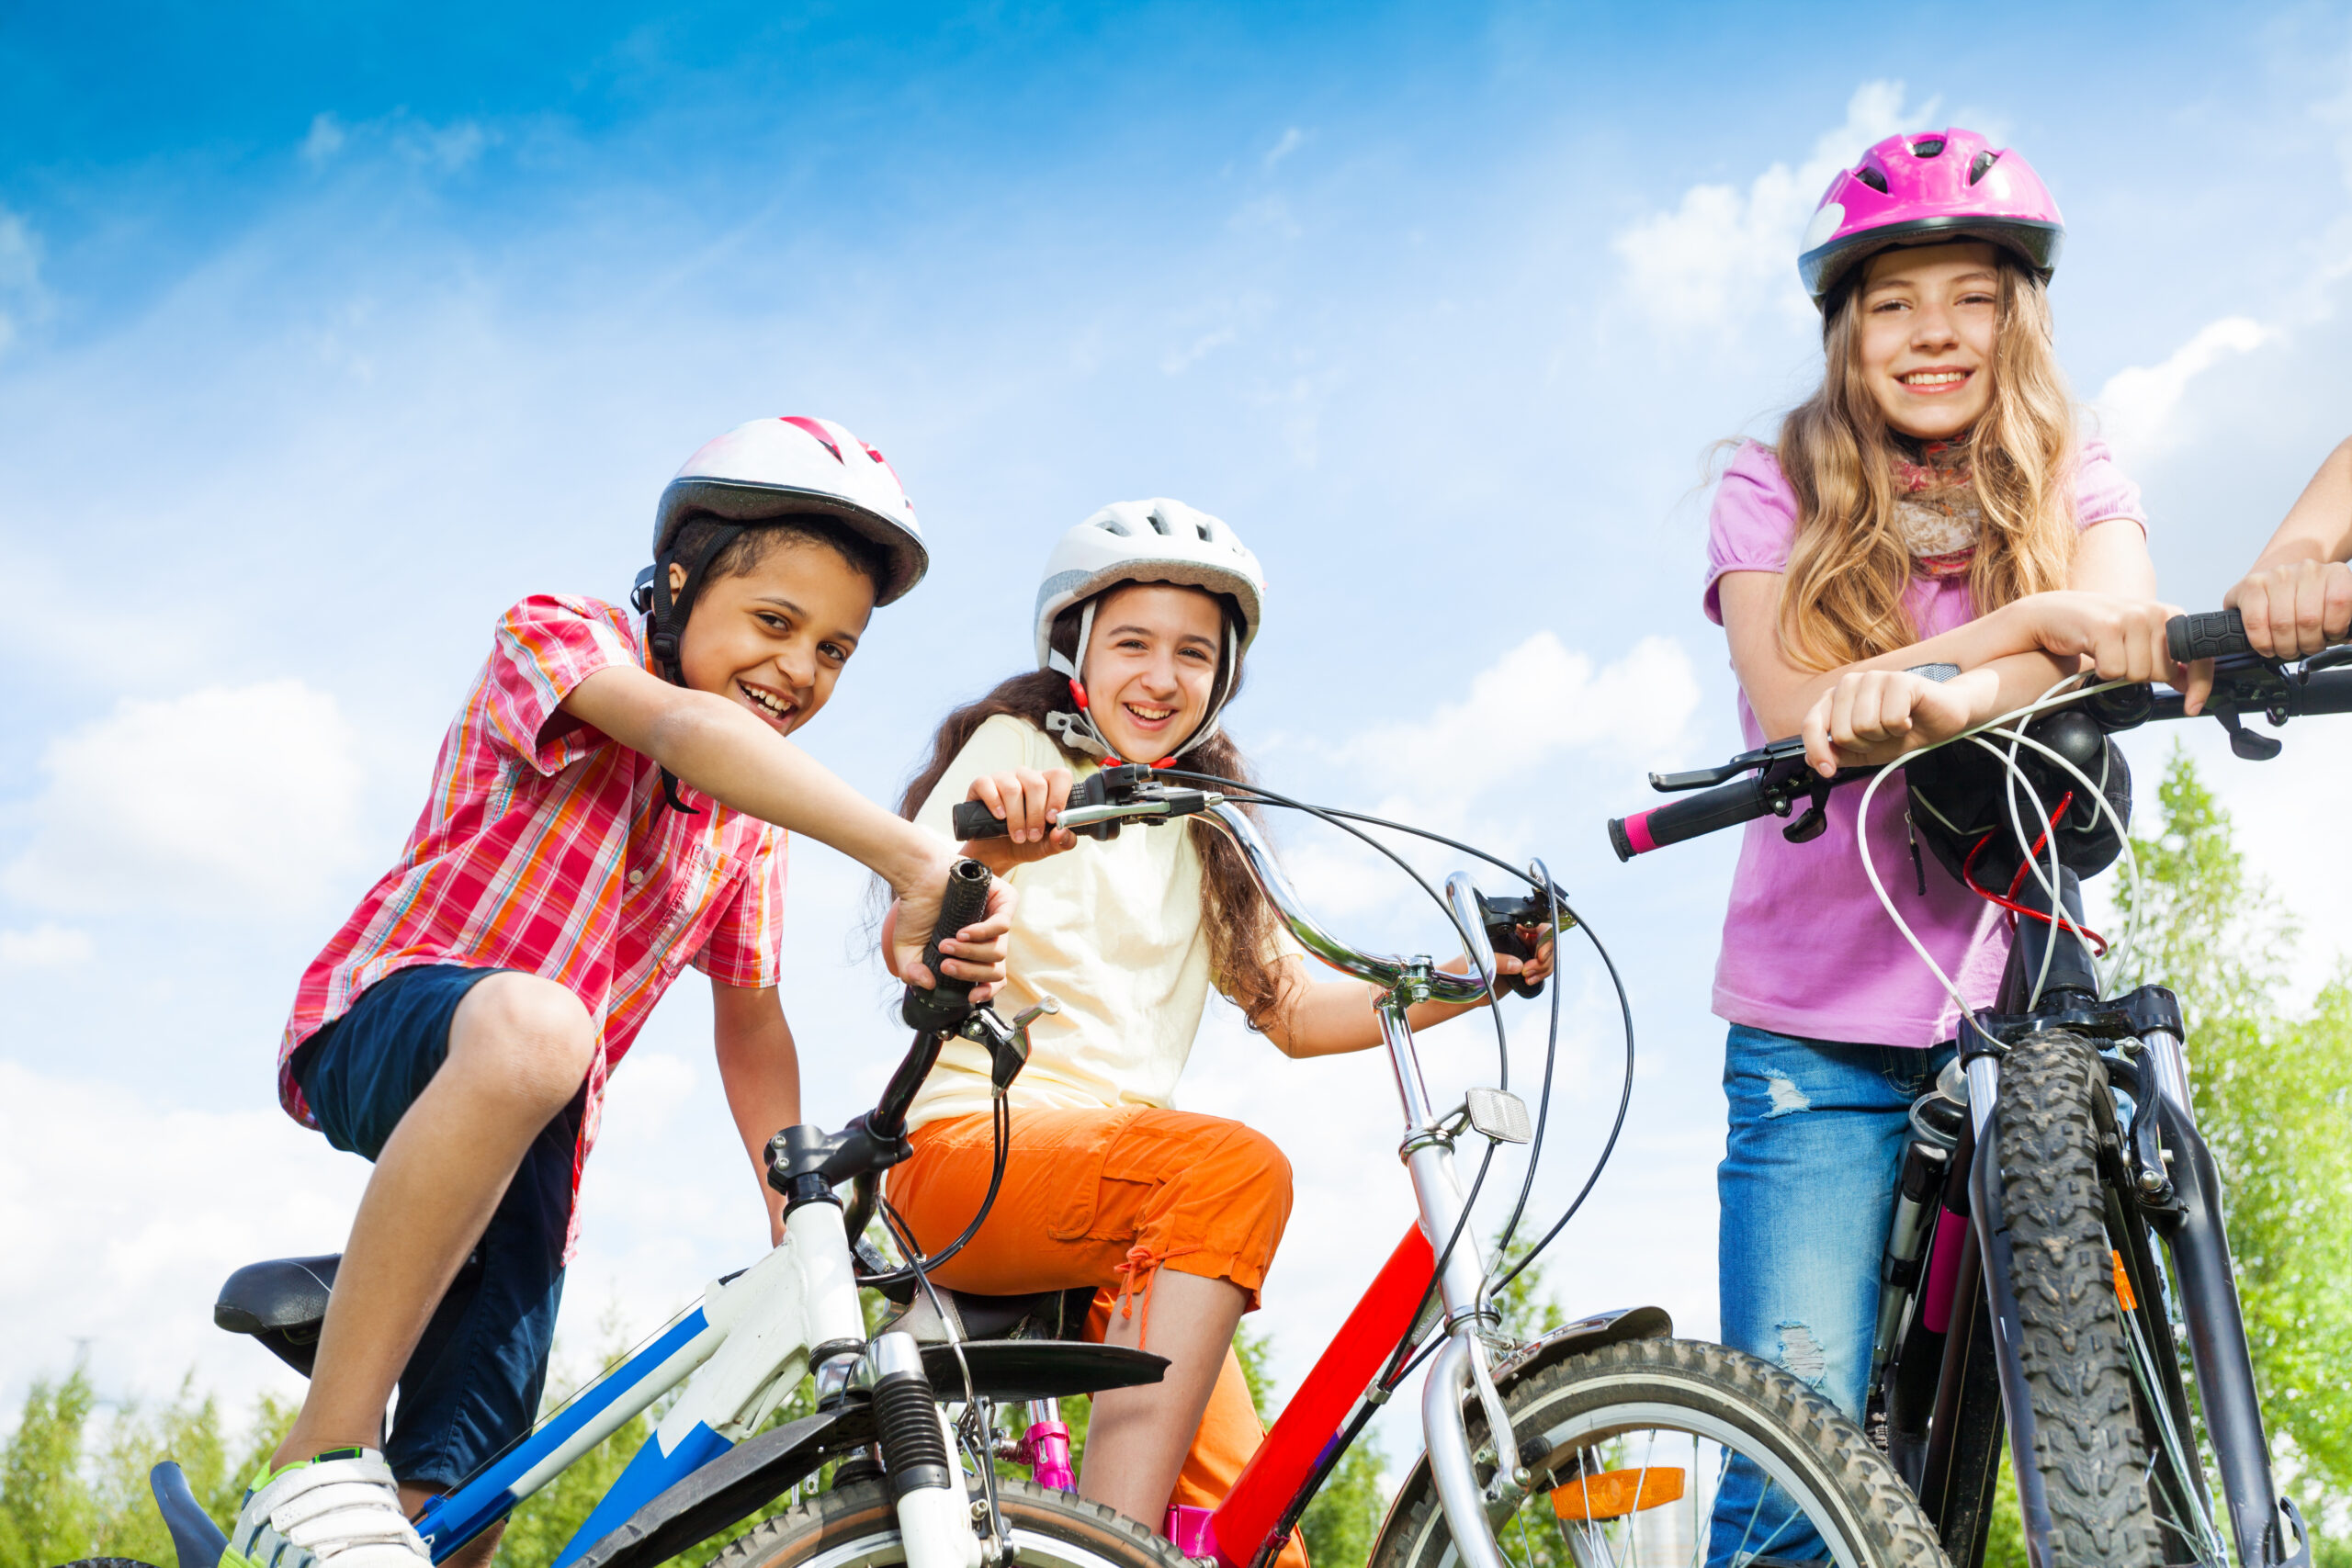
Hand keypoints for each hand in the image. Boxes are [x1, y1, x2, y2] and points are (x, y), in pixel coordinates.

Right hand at [886, 853, 1015, 999]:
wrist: (916, 877)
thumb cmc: (915, 908)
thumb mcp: (907, 949)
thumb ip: (913, 972)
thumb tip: (929, 985)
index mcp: (974, 951)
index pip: (993, 978)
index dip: (986, 991)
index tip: (970, 996)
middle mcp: (989, 937)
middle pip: (995, 970)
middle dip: (969, 973)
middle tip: (945, 965)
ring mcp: (998, 918)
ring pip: (998, 951)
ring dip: (970, 954)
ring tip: (946, 945)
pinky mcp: (1004, 900)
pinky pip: (1002, 926)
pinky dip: (982, 934)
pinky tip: (962, 933)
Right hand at [962, 768, 1076, 872]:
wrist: (997, 851)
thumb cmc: (1026, 842)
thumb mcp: (1048, 846)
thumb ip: (1063, 841)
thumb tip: (1062, 831)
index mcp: (1047, 785)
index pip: (1060, 776)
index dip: (1059, 796)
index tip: (1053, 819)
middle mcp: (1026, 777)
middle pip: (1036, 784)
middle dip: (1036, 815)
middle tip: (1033, 836)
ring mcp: (1004, 778)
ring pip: (1013, 788)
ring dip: (1016, 817)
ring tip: (1018, 836)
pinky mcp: (982, 784)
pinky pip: (987, 785)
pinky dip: (994, 803)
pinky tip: (999, 817)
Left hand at [1438, 938, 1555, 996]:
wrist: (1463, 989)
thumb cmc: (1465, 968)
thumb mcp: (1480, 960)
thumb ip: (1499, 961)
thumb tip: (1519, 965)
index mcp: (1509, 930)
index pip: (1536, 925)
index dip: (1544, 936)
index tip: (1539, 953)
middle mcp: (1519, 940)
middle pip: (1546, 941)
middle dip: (1545, 955)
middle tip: (1531, 967)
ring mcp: (1524, 954)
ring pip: (1547, 956)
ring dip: (1542, 967)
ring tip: (1526, 976)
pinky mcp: (1526, 969)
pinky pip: (1542, 969)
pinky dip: (1541, 975)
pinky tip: (1529, 980)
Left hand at [1801, 668, 1979, 775]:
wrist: (1940, 722)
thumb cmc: (1900, 732)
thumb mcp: (1863, 751)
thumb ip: (1837, 753)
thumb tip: (1813, 760)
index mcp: (1835, 698)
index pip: (1812, 724)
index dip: (1818, 750)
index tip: (1827, 771)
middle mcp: (1850, 683)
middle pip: (1842, 733)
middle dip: (1865, 745)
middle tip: (1882, 736)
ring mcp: (1874, 677)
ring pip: (1865, 726)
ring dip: (1885, 736)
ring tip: (1896, 726)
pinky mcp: (1899, 680)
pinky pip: (1890, 719)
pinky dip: (1902, 728)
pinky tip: (1909, 719)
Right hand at [2015, 590, 2185, 684]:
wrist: (2052, 613)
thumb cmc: (2095, 627)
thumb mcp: (2137, 640)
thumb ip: (2164, 659)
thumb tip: (2190, 685)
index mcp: (2169, 614)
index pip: (2199, 655)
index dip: (2200, 684)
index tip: (2193, 707)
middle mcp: (2154, 612)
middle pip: (2162, 673)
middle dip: (2140, 676)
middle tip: (2120, 658)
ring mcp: (2131, 617)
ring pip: (2138, 674)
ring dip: (2118, 673)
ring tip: (2105, 653)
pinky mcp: (2106, 627)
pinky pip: (2114, 671)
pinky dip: (2101, 671)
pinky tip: (2092, 651)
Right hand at [2227, 560, 2351, 660]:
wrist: (2278, 584)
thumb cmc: (2308, 604)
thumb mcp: (2333, 609)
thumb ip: (2344, 622)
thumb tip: (2347, 639)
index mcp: (2335, 573)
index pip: (2340, 602)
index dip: (2335, 628)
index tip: (2330, 636)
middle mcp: (2307, 569)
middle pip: (2309, 619)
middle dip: (2308, 645)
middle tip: (2306, 649)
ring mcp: (2278, 575)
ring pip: (2282, 624)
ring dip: (2285, 647)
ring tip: (2287, 649)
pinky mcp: (2251, 585)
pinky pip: (2256, 623)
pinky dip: (2263, 642)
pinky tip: (2268, 647)